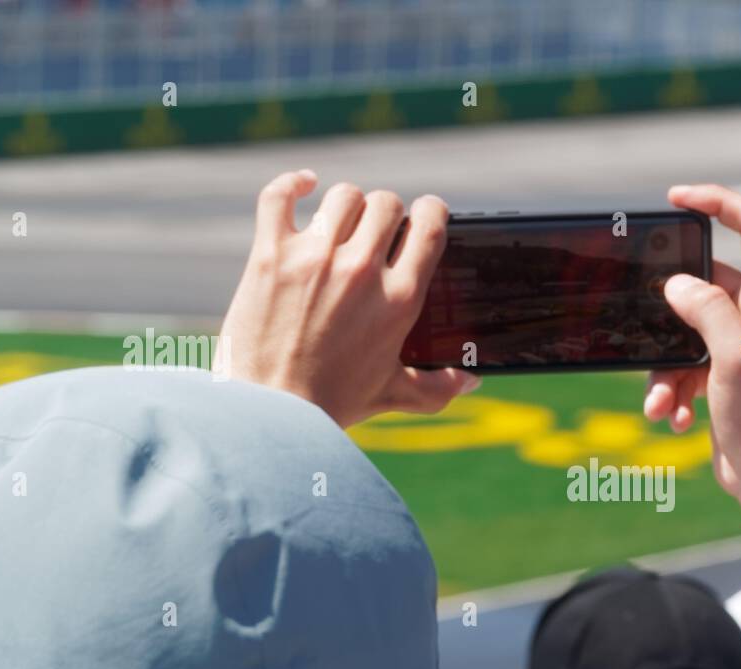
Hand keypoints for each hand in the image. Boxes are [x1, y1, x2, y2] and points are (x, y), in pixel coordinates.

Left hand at [220, 170, 479, 426]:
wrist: (272, 413)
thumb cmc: (333, 404)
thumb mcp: (393, 394)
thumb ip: (438, 387)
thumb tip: (471, 380)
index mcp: (399, 300)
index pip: (429, 226)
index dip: (432, 212)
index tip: (426, 215)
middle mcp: (360, 272)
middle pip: (387, 204)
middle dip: (388, 214)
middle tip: (378, 232)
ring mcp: (313, 259)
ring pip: (343, 196)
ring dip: (348, 205)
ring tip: (342, 223)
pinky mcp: (270, 255)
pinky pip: (280, 195)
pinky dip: (293, 184)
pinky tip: (304, 185)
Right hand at [645, 184, 740, 546]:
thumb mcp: (733, 358)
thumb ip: (705, 311)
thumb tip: (677, 284)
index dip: (717, 203)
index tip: (675, 199)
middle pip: (706, 286)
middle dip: (668, 312)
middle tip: (643, 323)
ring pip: (689, 335)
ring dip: (666, 368)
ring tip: (660, 405)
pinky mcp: (731, 385)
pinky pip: (691, 372)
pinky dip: (675, 391)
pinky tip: (674, 419)